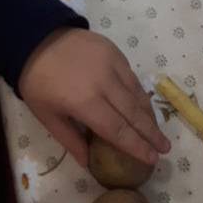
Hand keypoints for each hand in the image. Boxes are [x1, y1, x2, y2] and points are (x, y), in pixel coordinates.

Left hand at [19, 29, 169, 166]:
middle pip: (134, 113)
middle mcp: (104, 83)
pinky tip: (143, 104)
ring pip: (137, 93)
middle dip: (152, 133)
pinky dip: (139, 92)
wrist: (36, 38)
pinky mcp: (114, 51)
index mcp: (85, 103)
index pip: (118, 130)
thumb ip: (71, 140)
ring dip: (149, 113)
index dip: (137, 146)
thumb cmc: (38, 82)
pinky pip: (132, 76)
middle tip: (166, 148)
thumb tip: (89, 164)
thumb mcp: (47, 116)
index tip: (153, 159)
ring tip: (157, 130)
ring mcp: (112, 64)